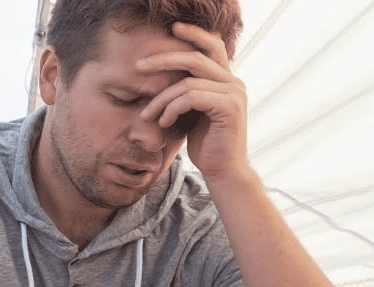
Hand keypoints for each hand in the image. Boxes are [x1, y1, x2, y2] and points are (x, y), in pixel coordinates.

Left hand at [136, 22, 248, 180]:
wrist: (223, 171)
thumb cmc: (205, 144)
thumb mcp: (192, 112)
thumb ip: (186, 92)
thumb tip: (163, 76)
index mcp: (226, 80)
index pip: (213, 46)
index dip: (194, 33)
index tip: (172, 28)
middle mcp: (234, 82)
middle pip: (196, 57)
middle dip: (164, 59)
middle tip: (138, 66)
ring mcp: (235, 93)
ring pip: (188, 82)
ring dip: (161, 98)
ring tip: (147, 114)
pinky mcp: (230, 107)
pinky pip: (192, 97)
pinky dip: (172, 108)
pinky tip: (164, 122)